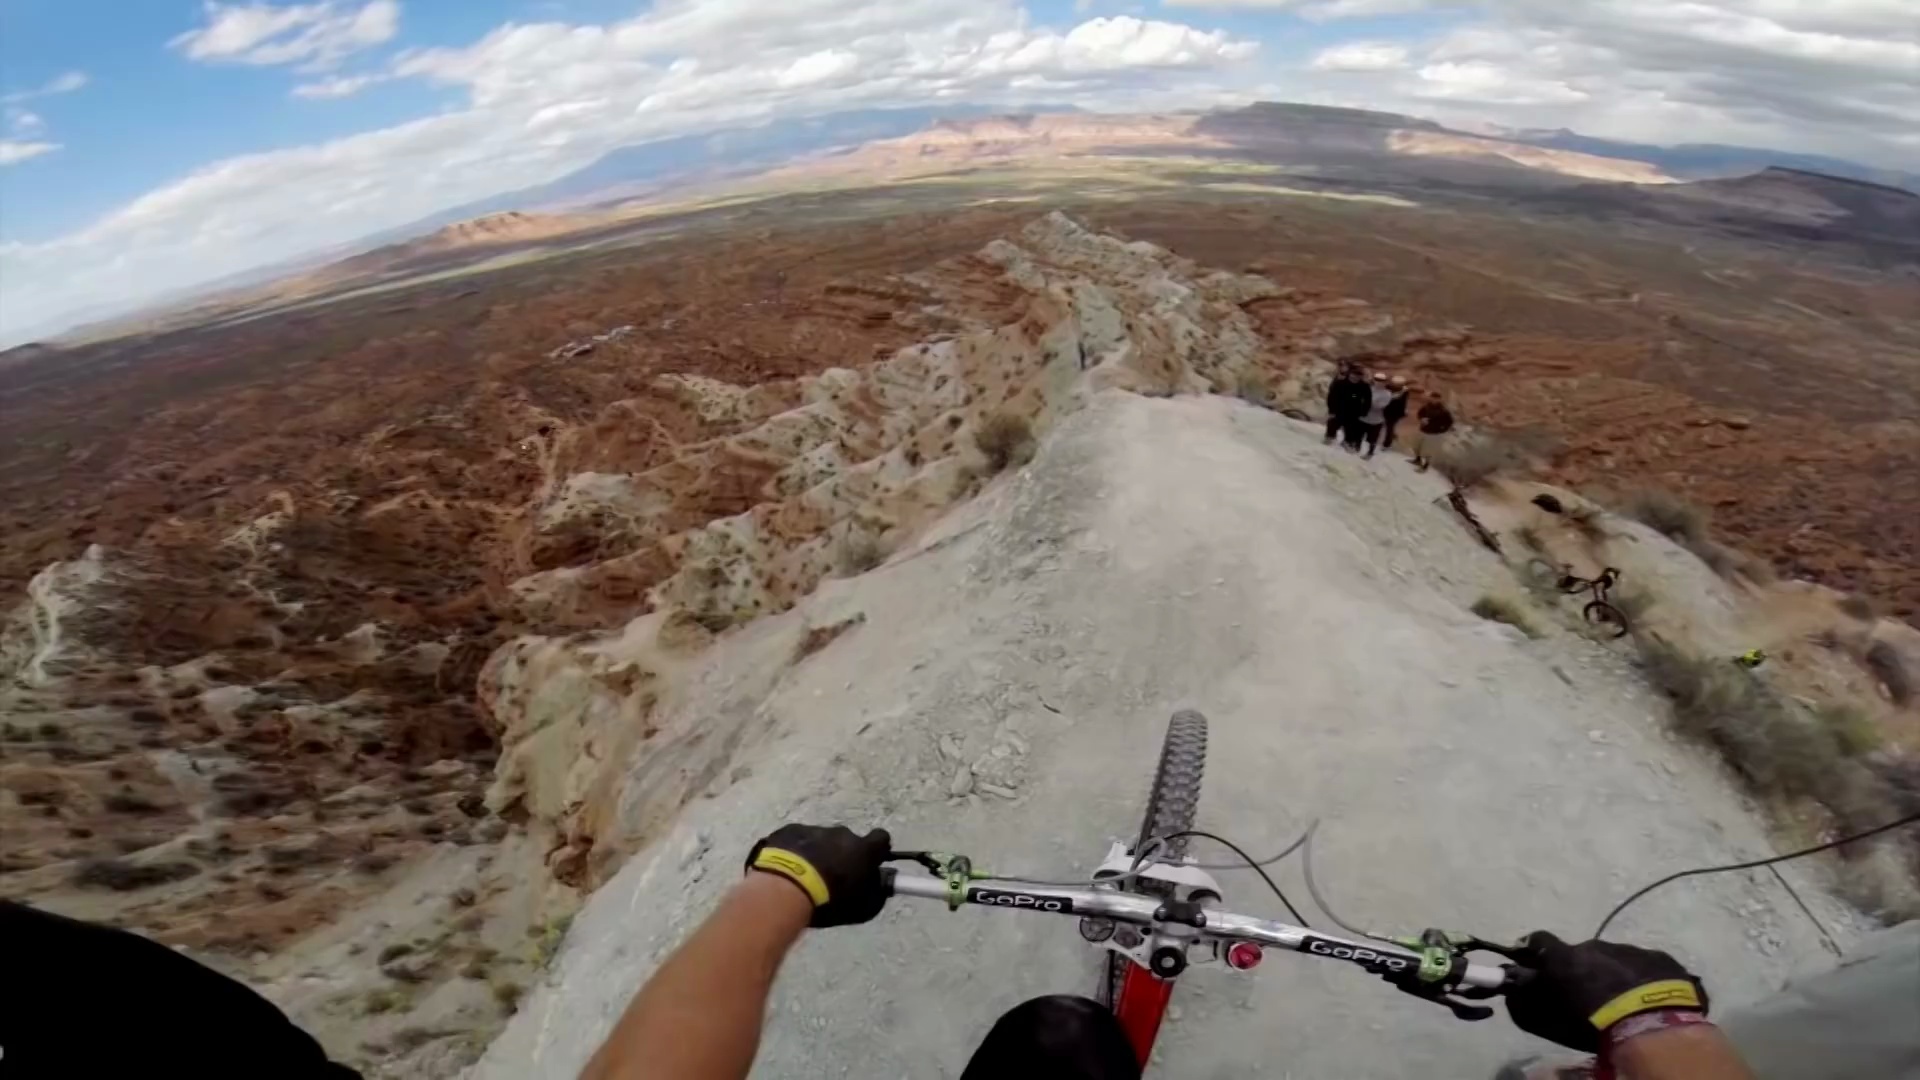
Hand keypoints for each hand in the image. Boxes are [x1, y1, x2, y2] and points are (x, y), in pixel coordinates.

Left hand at [745, 824, 891, 927]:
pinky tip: (787, 868)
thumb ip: (875, 893)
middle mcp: (843, 834)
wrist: (786, 889)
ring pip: (821, 839)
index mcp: (864, 849)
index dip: (876, 849)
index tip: (869, 861)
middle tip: (831, 876)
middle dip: (842, 854)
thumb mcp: (861, 908)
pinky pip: (797, 838)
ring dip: (817, 853)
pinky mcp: (790, 830)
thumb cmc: (829, 901)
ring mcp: (815, 829)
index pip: (881, 839)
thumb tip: (878, 887)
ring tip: (804, 875)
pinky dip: (795, 849)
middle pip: (847, 840)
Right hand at [1505, 932, 1707, 1052]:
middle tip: (1591, 997)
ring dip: (1615, 974)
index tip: (1535, 963)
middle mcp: (1595, 946)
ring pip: (1616, 958)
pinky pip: (1646, 965)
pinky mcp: (1661, 958)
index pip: (1538, 940)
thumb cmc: (1595, 1026)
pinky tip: (1648, 999)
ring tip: (1625, 1002)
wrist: (1653, 1028)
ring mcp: (1631, 949)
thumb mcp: (1553, 1021)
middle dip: (1584, 970)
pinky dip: (1643, 978)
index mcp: (1565, 959)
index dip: (1535, 950)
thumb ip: (1528, 1004)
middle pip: (1583, 953)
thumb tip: (1512, 994)